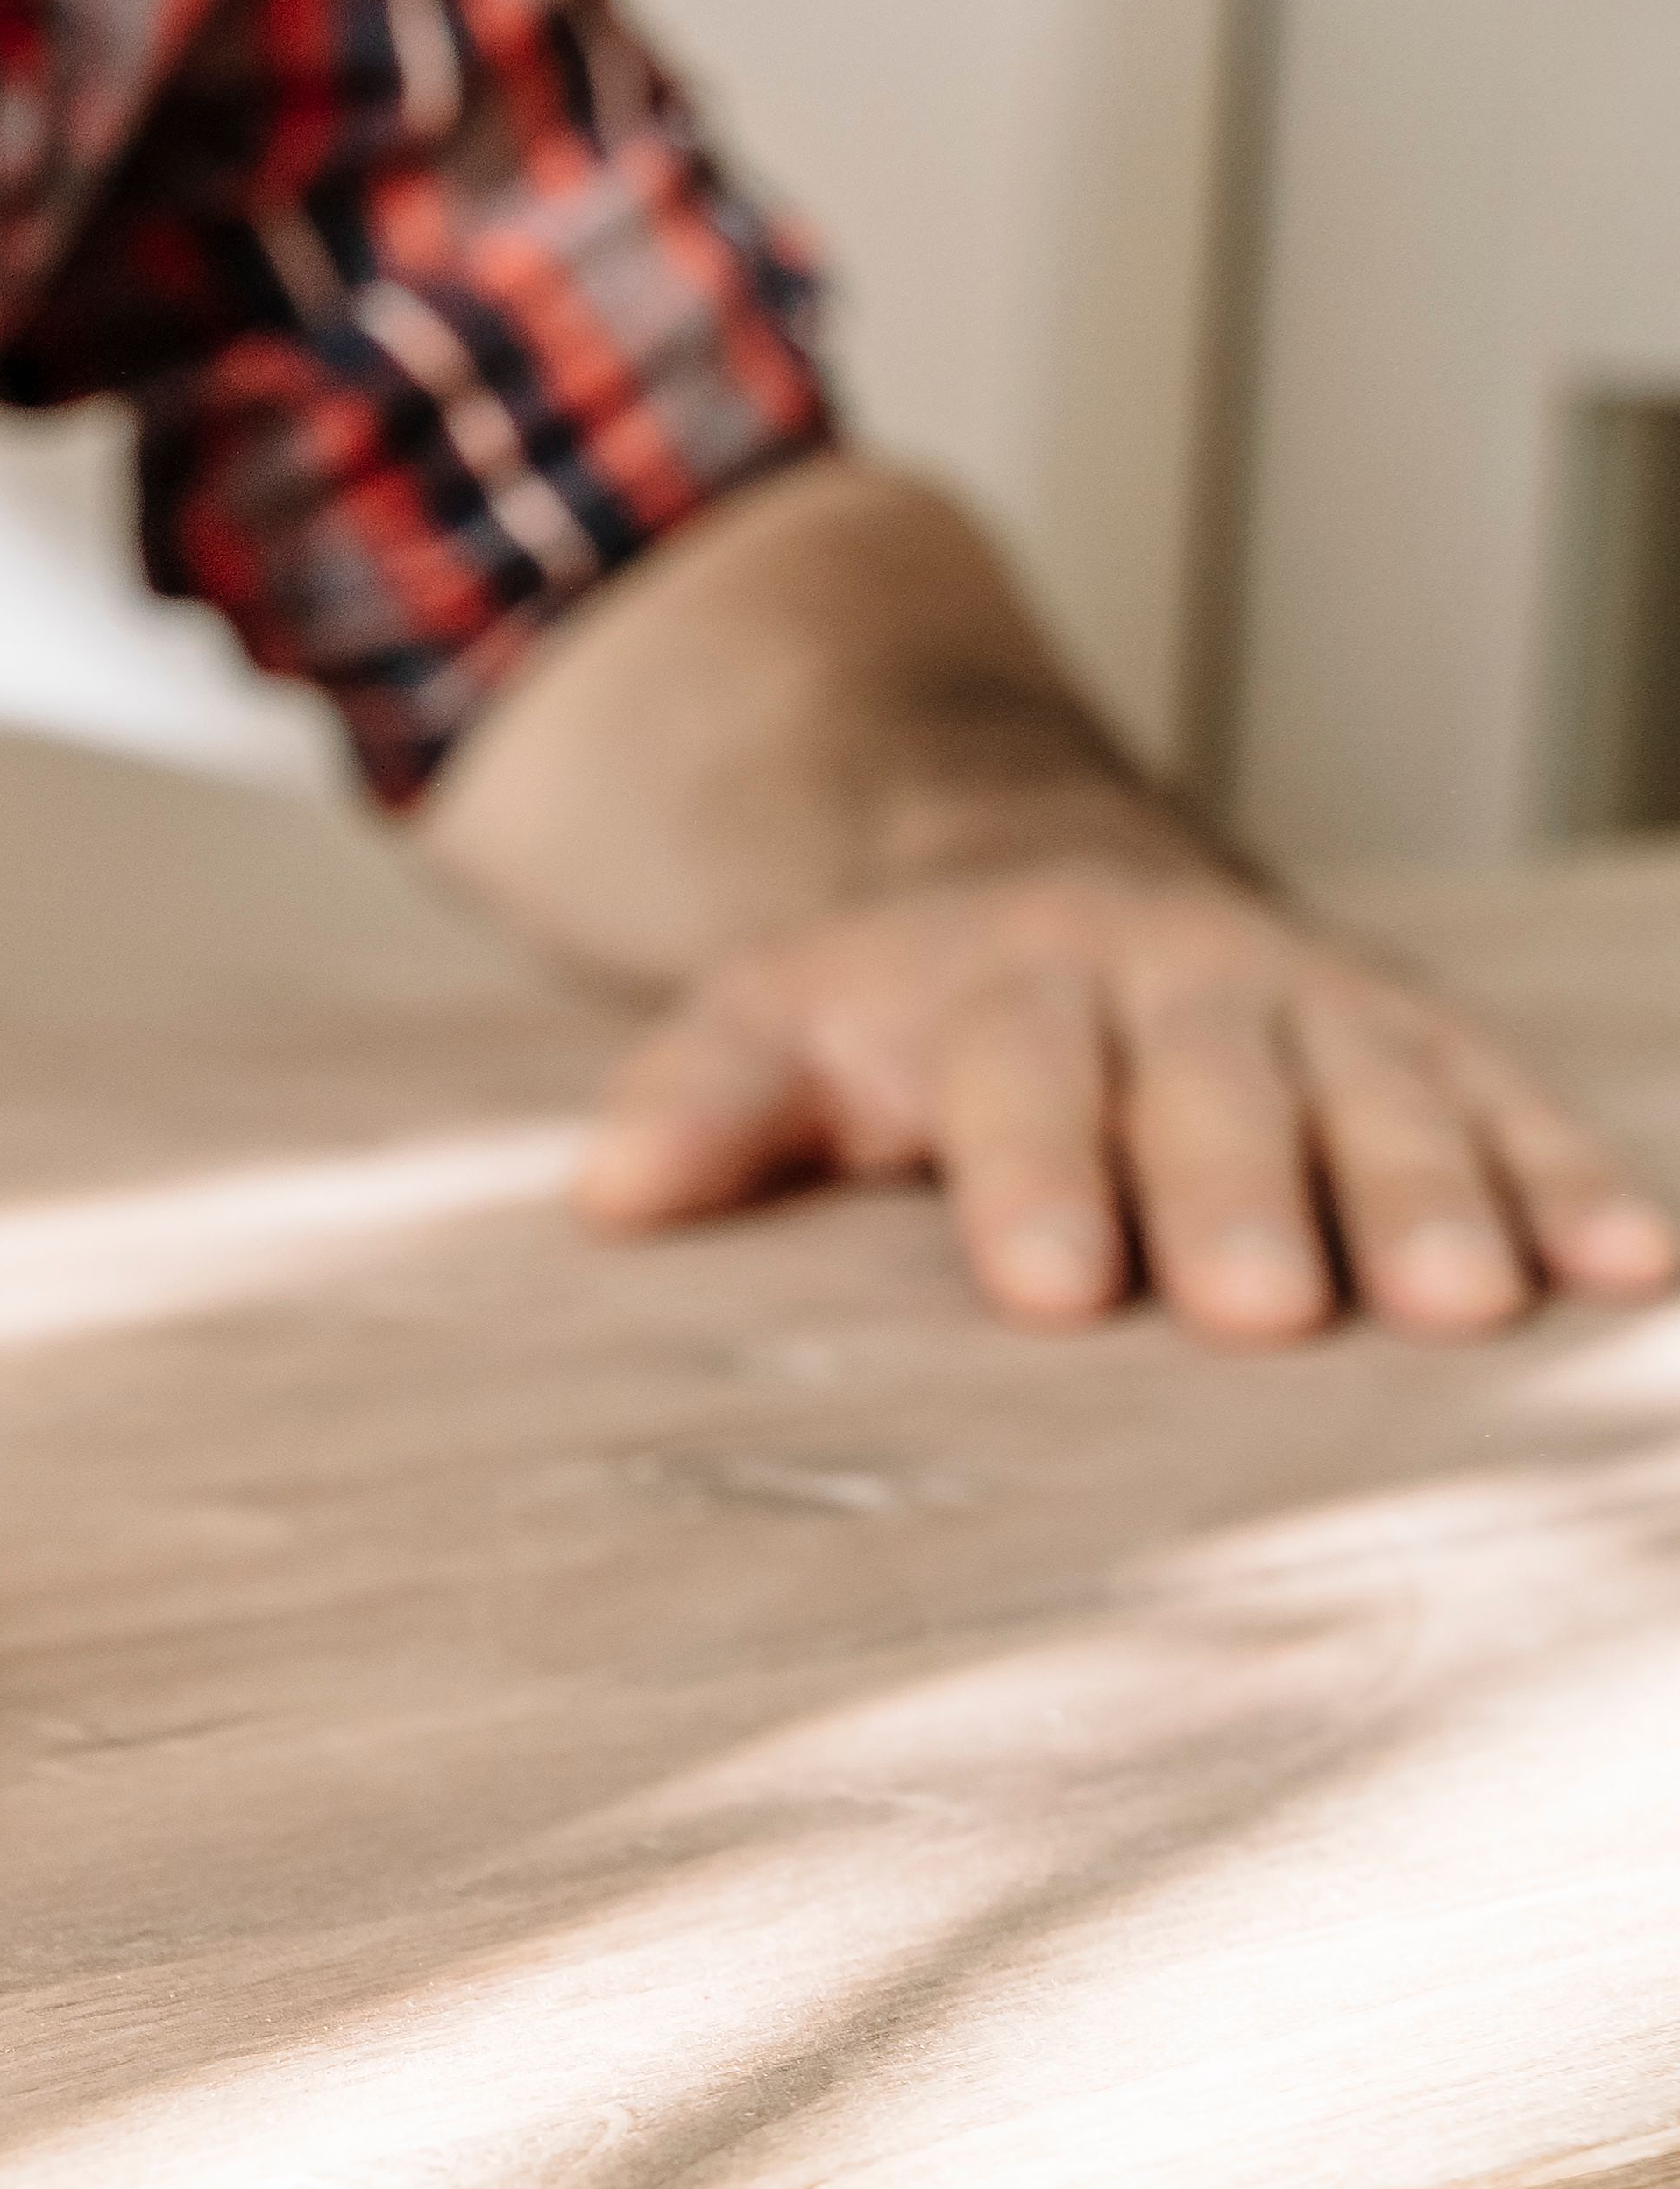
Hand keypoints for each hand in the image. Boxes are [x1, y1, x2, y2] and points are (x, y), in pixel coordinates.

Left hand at [573, 852, 1676, 1340]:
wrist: (1037, 873)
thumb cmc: (895, 1010)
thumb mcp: (775, 1024)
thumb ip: (705, 1101)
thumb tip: (610, 1190)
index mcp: (1005, 982)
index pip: (1018, 1083)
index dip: (1037, 1180)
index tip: (1051, 1291)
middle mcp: (1173, 982)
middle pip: (1213, 1094)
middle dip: (1244, 1199)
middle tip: (1269, 1315)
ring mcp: (1312, 1007)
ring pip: (1378, 1099)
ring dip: (1431, 1200)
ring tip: (1467, 1313)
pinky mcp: (1422, 1041)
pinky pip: (1507, 1104)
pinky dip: (1570, 1180)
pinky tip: (1626, 1271)